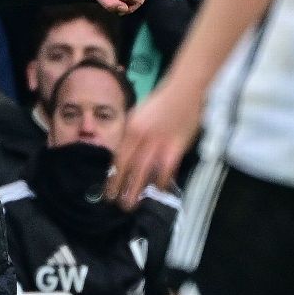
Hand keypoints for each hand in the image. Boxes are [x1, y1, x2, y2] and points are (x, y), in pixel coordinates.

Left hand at [105, 82, 201, 207]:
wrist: (185, 91)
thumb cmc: (162, 102)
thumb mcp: (139, 115)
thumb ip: (131, 135)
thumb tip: (124, 154)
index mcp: (131, 128)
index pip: (118, 156)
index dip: (113, 175)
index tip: (108, 189)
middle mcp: (142, 136)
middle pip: (128, 166)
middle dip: (121, 186)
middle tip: (116, 203)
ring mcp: (159, 142)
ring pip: (145, 171)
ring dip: (138, 189)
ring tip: (132, 203)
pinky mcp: (177, 147)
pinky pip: (166, 169)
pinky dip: (161, 181)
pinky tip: (158, 190)